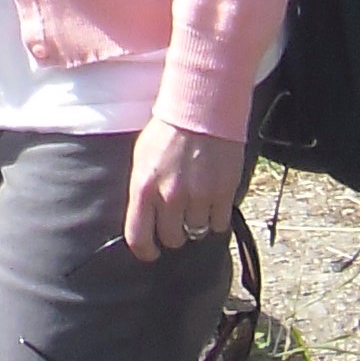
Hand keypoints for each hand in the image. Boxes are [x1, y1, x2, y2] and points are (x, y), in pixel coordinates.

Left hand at [125, 117, 243, 258]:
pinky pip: (219, 224)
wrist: (200, 109)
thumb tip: (144, 218)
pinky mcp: (222, 195)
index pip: (138, 236)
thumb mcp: (142, 158)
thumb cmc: (167, 132)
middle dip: (175, 232)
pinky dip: (216, 216)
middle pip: (172, 239)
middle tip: (178, 217)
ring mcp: (197, 198)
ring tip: (197, 197)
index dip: (145, 250)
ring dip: (197, 221)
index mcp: (143, 187)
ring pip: (197, 232)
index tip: (151, 251)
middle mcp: (169, 197)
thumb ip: (143, 190)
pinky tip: (213, 198)